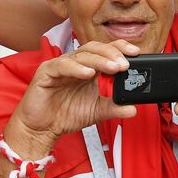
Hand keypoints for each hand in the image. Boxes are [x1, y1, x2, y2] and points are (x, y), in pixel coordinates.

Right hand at [5, 41, 138, 155]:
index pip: (106, 52)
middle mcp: (75, 64)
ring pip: (81, 55)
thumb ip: (114, 108)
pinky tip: (88, 74)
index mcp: (88, 69)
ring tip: (113, 68)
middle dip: (112, 54)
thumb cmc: (64, 115)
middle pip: (95, 49)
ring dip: (99, 60)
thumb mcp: (96, 112)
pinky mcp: (46, 72)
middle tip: (125, 64)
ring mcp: (60, 66)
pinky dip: (76, 69)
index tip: (136, 53)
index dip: (120, 48)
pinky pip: (62, 66)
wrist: (41, 129)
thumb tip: (133, 109)